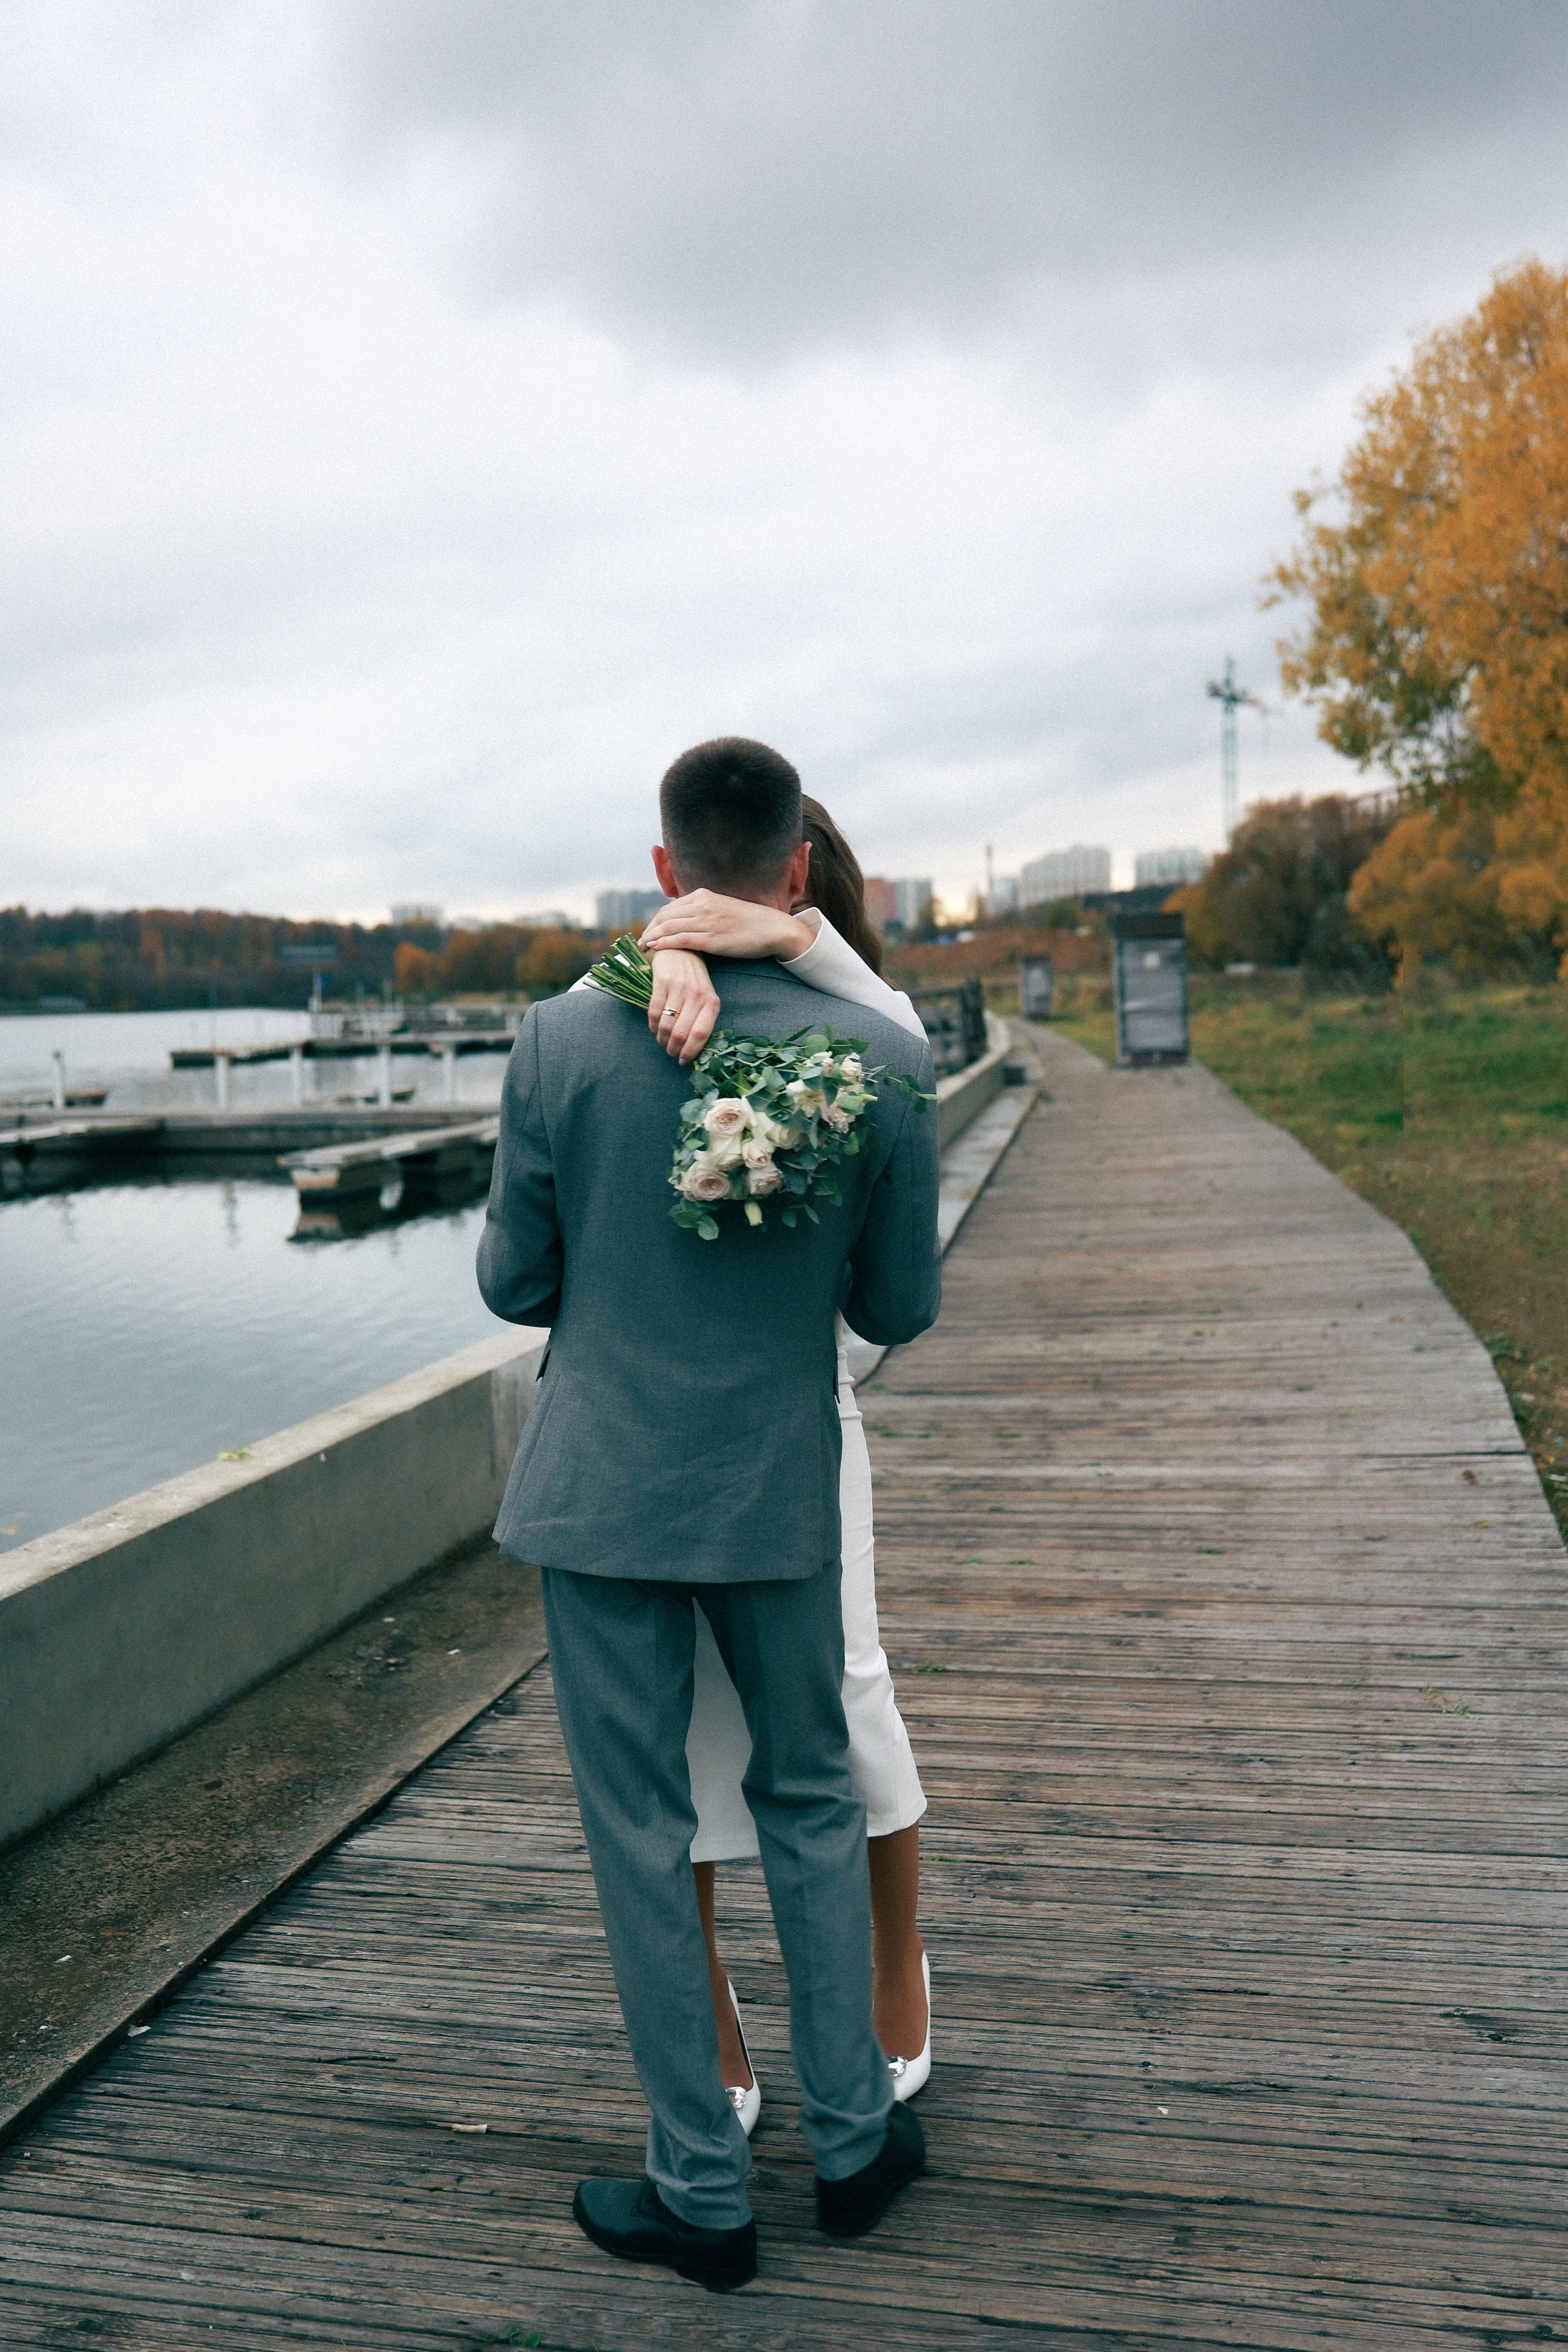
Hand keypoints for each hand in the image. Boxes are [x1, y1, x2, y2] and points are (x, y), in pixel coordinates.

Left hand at [639, 891, 817, 962]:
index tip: (647, 933)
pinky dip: (665, 943)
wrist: (773, 928)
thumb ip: (704, 911)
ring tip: (642, 949)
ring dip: (652, 938)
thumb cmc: (750, 922)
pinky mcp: (712, 938)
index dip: (654, 921)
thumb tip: (688, 921)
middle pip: (665, 917)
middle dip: (649, 930)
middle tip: (639, 944)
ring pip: (670, 927)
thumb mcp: (723, 909)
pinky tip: (654, 949)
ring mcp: (707, 921)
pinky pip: (681, 940)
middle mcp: (702, 905)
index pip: (670, 908)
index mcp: (704, 896)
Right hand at [646, 949, 719, 1064]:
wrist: (681, 950)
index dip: (690, 1051)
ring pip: (667, 1025)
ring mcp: (679, 988)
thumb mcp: (705, 997)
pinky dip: (653, 1025)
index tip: (683, 1061)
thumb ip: (702, 1018)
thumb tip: (692, 1048)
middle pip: (682, 1033)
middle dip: (673, 1049)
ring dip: (662, 1039)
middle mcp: (697, 995)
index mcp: (711, 1002)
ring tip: (662, 1041)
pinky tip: (655, 1028)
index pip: (701, 1034)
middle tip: (670, 1053)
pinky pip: (654, 1012)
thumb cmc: (694, 979)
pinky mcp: (662, 982)